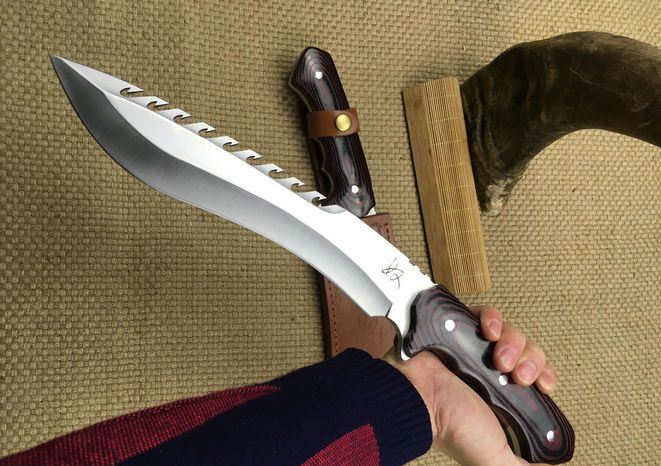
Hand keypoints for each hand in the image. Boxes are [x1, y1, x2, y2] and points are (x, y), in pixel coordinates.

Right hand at [386, 306, 556, 465]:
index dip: (545, 376)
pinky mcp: (463, 329)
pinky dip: (493, 319)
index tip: (543, 386)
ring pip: (512, 334)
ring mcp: (477, 349)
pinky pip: (488, 314)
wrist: (422, 400)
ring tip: (499, 357)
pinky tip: (489, 332)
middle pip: (529, 352)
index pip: (537, 377)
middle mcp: (492, 372)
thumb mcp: (494, 457)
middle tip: (517, 375)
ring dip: (513, 343)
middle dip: (531, 361)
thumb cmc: (451, 428)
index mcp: (503, 397)